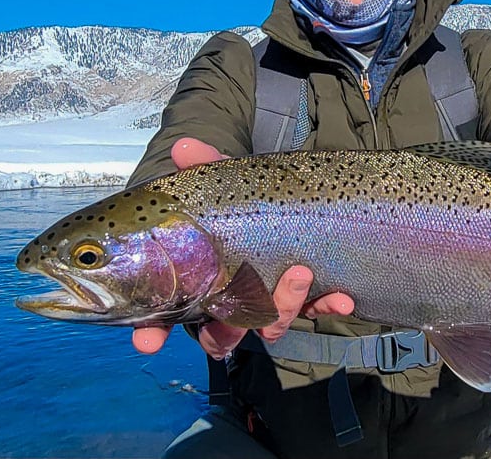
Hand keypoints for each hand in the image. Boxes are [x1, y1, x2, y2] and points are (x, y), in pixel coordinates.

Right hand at [131, 138, 354, 356]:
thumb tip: (184, 147)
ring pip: (269, 325)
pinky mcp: (306, 299)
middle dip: (232, 326)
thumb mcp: (228, 180)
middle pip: (221, 332)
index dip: (152, 332)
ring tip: (300, 273)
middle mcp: (231, 299)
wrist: (297, 197)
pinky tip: (343, 297)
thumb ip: (206, 166)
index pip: (164, 318)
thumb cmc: (248, 197)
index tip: (147, 342)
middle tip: (252, 296)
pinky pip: (315, 311)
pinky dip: (327, 306)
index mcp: (199, 280)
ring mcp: (269, 302)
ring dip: (285, 306)